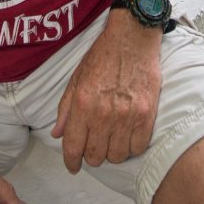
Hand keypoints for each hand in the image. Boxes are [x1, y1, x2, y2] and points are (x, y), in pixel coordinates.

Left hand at [51, 13, 161, 172]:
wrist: (133, 37)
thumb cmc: (103, 55)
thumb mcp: (77, 78)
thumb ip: (66, 108)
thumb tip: (57, 134)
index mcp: (82, 104)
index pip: (73, 147)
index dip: (71, 162)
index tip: (73, 166)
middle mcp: (103, 114)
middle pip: (95, 156)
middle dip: (91, 156)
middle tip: (94, 146)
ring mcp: (127, 116)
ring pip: (117, 156)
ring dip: (112, 152)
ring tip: (112, 140)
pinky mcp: (146, 115)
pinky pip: (137, 147)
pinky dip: (131, 147)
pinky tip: (128, 136)